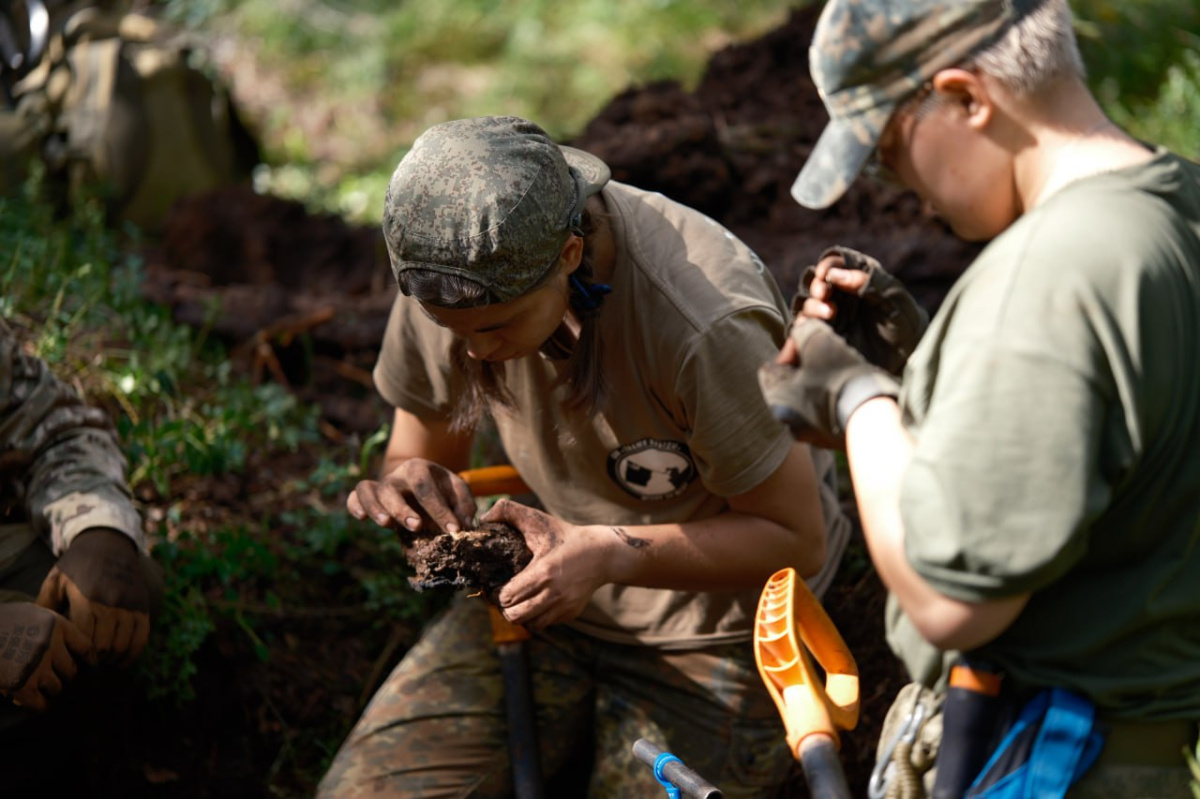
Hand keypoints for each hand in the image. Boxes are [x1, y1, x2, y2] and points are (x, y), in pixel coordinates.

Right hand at [0, 603, 89, 710]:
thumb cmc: (1, 623)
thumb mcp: (30, 614)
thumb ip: (50, 629)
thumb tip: (71, 648)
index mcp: (56, 625)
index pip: (86, 648)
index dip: (88, 661)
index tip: (88, 668)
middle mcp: (50, 644)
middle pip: (72, 671)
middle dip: (64, 677)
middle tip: (54, 678)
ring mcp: (36, 665)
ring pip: (57, 688)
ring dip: (48, 690)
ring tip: (38, 686)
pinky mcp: (20, 685)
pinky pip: (41, 704)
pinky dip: (39, 705)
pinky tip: (32, 701)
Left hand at [36, 529, 150, 667]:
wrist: (109, 543)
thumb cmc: (77, 563)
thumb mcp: (56, 579)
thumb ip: (45, 606)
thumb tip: (40, 632)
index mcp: (88, 597)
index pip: (86, 639)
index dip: (79, 654)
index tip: (72, 659)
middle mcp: (112, 602)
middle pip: (106, 646)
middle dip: (95, 661)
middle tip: (86, 664)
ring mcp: (130, 604)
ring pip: (125, 644)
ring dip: (113, 659)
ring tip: (102, 662)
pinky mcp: (142, 605)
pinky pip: (142, 636)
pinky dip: (133, 653)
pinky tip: (122, 661)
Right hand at [347, 458, 475, 536]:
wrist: (425, 485)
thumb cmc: (442, 490)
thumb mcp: (458, 492)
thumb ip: (464, 505)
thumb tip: (465, 523)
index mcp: (420, 468)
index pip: (427, 488)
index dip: (440, 510)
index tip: (454, 530)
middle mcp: (397, 474)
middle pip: (393, 488)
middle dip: (403, 509)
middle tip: (417, 527)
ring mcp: (381, 484)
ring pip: (367, 490)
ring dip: (375, 508)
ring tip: (387, 525)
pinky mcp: (370, 496)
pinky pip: (355, 496)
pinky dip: (355, 505)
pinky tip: (362, 519)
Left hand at [481, 499, 604, 630]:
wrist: (603, 554)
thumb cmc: (566, 536)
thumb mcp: (538, 520)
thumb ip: (508, 511)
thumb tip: (484, 518)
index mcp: (543, 572)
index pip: (507, 597)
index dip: (495, 594)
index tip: (495, 586)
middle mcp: (554, 593)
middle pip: (515, 616)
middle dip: (504, 608)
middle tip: (503, 597)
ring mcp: (563, 606)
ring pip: (530, 625)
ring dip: (520, 616)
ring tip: (517, 603)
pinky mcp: (570, 613)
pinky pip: (545, 624)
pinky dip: (535, 618)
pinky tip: (533, 603)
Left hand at [758, 317, 899, 448]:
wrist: (876, 419)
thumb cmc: (842, 378)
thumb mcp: (818, 342)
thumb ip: (804, 331)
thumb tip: (802, 329)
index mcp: (777, 401)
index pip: (771, 367)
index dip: (792, 348)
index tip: (811, 341)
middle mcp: (789, 423)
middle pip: (792, 384)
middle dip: (808, 365)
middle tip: (829, 354)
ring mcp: (812, 436)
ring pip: (812, 399)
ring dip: (823, 382)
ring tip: (843, 371)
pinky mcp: (833, 442)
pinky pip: (828, 414)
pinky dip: (835, 401)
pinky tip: (851, 391)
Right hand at [792, 246, 927, 375]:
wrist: (908, 359)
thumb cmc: (905, 324)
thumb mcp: (895, 300)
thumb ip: (870, 283)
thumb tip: (834, 275)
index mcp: (857, 277)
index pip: (835, 261)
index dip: (827, 264)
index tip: (826, 274)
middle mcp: (839, 295)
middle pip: (814, 281)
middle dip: (816, 285)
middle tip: (824, 294)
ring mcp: (829, 316)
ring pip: (806, 304)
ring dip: (811, 306)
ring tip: (829, 314)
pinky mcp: (822, 337)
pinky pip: (803, 329)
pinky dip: (802, 327)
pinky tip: (815, 329)